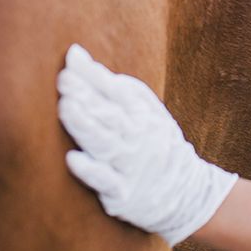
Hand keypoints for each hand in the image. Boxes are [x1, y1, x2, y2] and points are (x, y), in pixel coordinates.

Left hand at [57, 44, 237, 244]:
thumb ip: (111, 84)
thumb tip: (75, 56)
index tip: (71, 60)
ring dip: (85, 126)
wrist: (186, 193)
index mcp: (143, 115)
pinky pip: (107, 182)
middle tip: (64, 80)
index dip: (94, 77)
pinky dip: (91, 171)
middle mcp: (138, 138)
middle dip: (87, 97)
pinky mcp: (123, 194)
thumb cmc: (154, 142)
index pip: (117, 92)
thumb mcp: (145, 110)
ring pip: (105, 144)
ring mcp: (130, 167)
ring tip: (66, 107)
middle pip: (110, 115)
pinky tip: (73, 158)